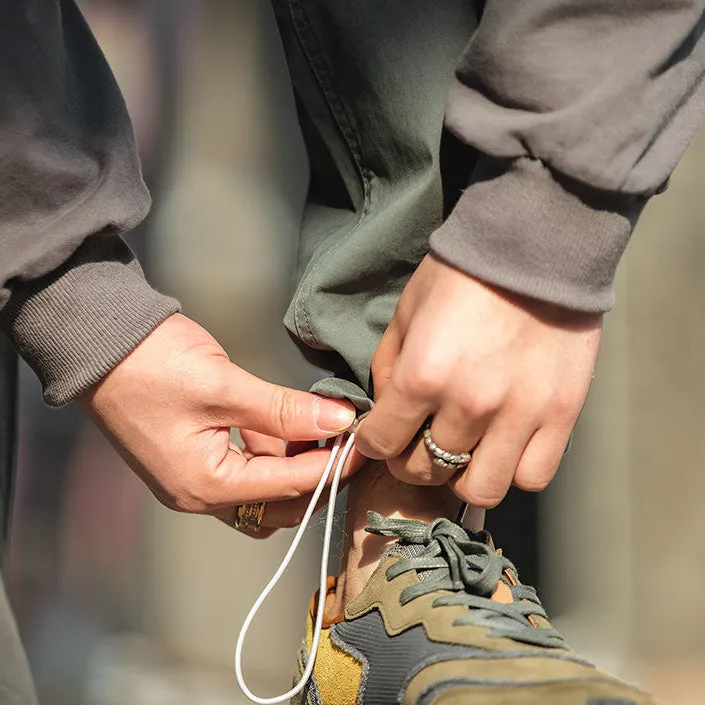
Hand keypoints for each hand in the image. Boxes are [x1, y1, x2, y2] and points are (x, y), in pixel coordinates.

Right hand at [77, 313, 356, 531]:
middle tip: (348, 439)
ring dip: (295, 460)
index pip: (288, 487)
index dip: (334, 466)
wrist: (100, 341)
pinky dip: (273, 449)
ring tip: (321, 423)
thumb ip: (285, 411)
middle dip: (316, 473)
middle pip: (278, 502)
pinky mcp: (196, 456)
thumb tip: (341, 422)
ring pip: (265, 486)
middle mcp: (200, 494)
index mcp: (205, 486)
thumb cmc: (154, 364)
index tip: (367, 443)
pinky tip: (287, 419)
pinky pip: (247, 465)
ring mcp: (195, 478)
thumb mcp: (225, 387)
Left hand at [355, 254, 601, 507]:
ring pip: (480, 489)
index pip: (380, 442)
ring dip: (462, 476)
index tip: (378, 437)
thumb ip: (388, 368)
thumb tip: (385, 411)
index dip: (372, 443)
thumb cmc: (464, 275)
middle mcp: (470, 404)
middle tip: (418, 440)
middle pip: (425, 470)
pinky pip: (532, 476)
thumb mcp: (407, 312)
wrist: (538, 245)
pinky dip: (512, 469)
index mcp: (422, 374)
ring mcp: (520, 414)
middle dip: (410, 460)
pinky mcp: (562, 416)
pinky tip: (505, 445)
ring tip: (464, 450)